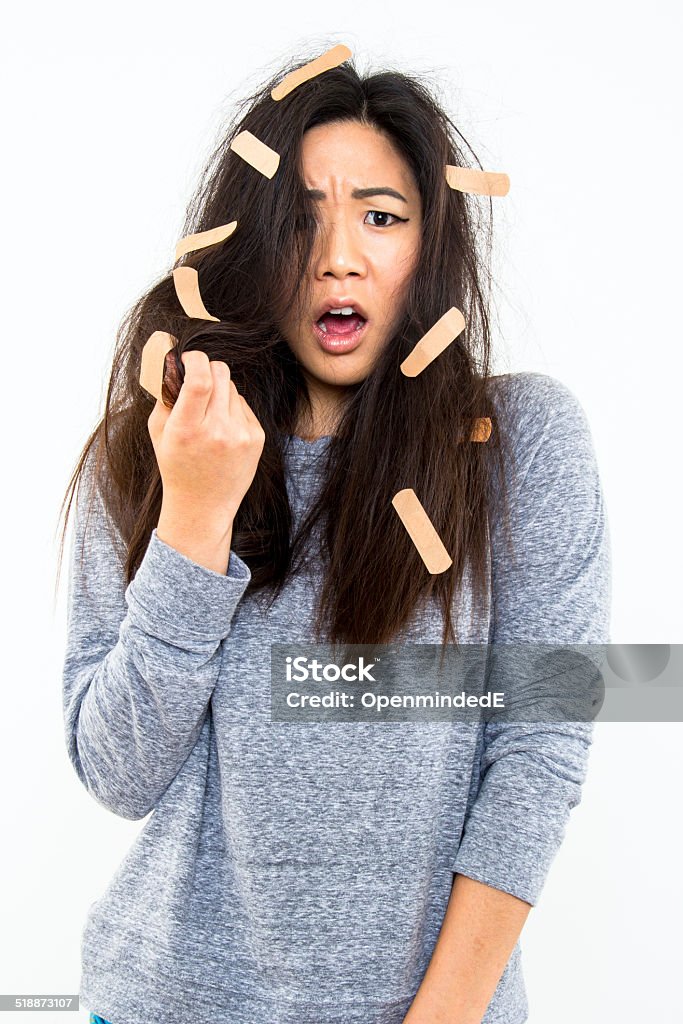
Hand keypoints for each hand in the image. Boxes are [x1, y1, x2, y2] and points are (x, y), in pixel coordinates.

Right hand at [147, 349, 265, 526]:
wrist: (202, 506)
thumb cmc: (176, 465)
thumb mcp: (158, 432)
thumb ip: (165, 394)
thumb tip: (174, 362)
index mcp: (187, 428)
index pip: (200, 378)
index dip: (196, 359)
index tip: (189, 359)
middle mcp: (217, 431)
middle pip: (220, 374)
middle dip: (208, 369)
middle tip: (198, 378)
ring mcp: (240, 435)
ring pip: (232, 388)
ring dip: (219, 391)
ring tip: (207, 414)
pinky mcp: (256, 439)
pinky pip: (243, 405)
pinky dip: (231, 408)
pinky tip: (221, 428)